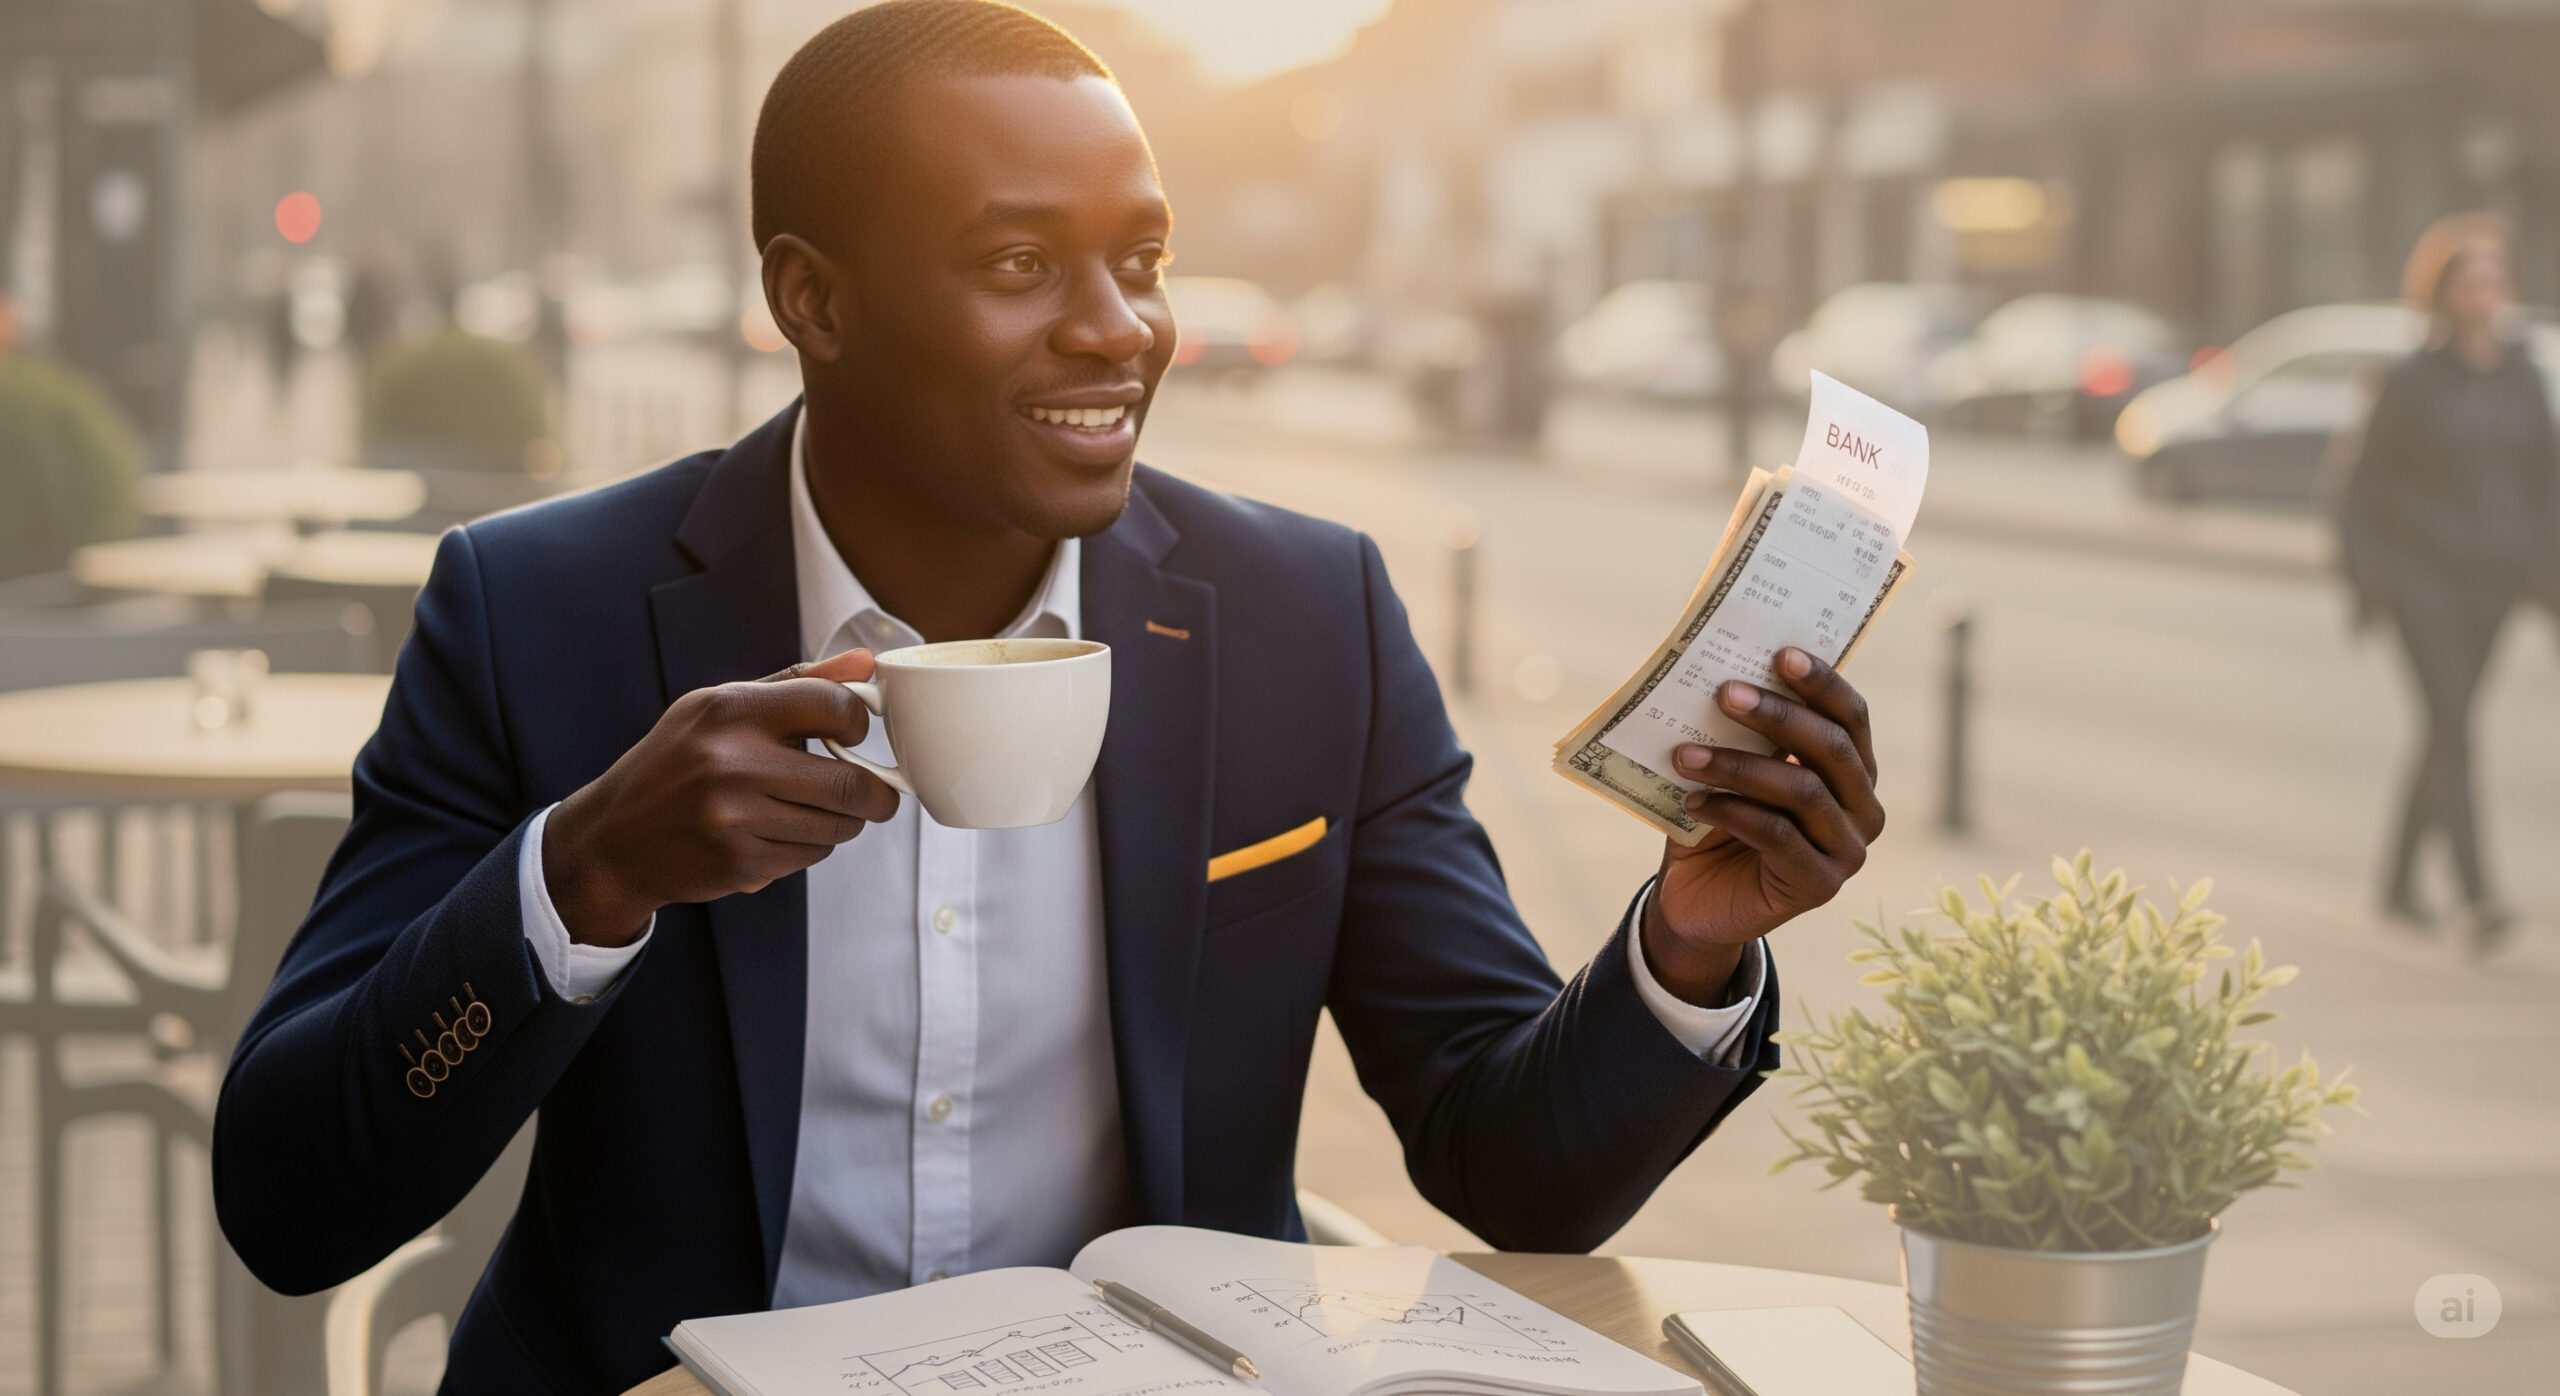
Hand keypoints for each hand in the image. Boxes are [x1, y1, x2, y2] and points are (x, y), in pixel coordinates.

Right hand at [542, 650, 899, 945]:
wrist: (614, 837)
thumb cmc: (675, 763)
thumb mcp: (720, 706)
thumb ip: (797, 684)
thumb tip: (864, 663)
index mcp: (730, 711)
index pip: (834, 707)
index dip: (858, 722)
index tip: (854, 734)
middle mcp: (732, 763)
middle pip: (850, 784)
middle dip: (876, 794)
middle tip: (875, 795)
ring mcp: (735, 819)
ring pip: (836, 827)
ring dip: (841, 823)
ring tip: (811, 811)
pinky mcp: (740, 864)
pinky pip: (809, 857)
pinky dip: (808, 848)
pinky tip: (775, 834)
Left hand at [1640, 647, 1884, 1003]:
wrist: (1697, 902)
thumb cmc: (1717, 821)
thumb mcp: (1730, 770)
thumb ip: (1738, 732)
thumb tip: (1715, 675)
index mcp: (1853, 770)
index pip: (1850, 717)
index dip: (1822, 683)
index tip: (1780, 654)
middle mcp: (1863, 808)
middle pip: (1831, 748)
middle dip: (1777, 715)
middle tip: (1723, 693)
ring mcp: (1848, 850)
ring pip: (1802, 790)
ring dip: (1737, 765)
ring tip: (1684, 754)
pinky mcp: (1819, 885)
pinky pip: (1777, 835)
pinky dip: (1730, 811)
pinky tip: (1692, 801)